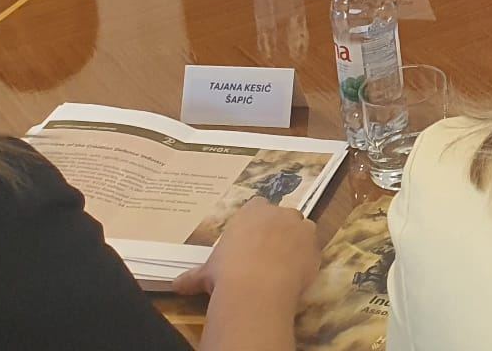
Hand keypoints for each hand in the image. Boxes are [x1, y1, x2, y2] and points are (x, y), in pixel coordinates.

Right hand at [171, 198, 317, 304]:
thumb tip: (175, 285)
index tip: (250, 237)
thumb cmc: (226, 272)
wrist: (256, 287)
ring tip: (282, 264)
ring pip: (303, 230)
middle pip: (283, 215)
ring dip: (295, 242)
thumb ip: (194, 276)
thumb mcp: (206, 273)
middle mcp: (280, 213)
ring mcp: (301, 228)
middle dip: (277, 229)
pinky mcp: (316, 247)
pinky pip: (313, 251)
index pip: (258, 205)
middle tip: (266, 253)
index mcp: (253, 212)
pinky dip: (306, 260)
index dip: (255, 221)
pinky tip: (294, 276)